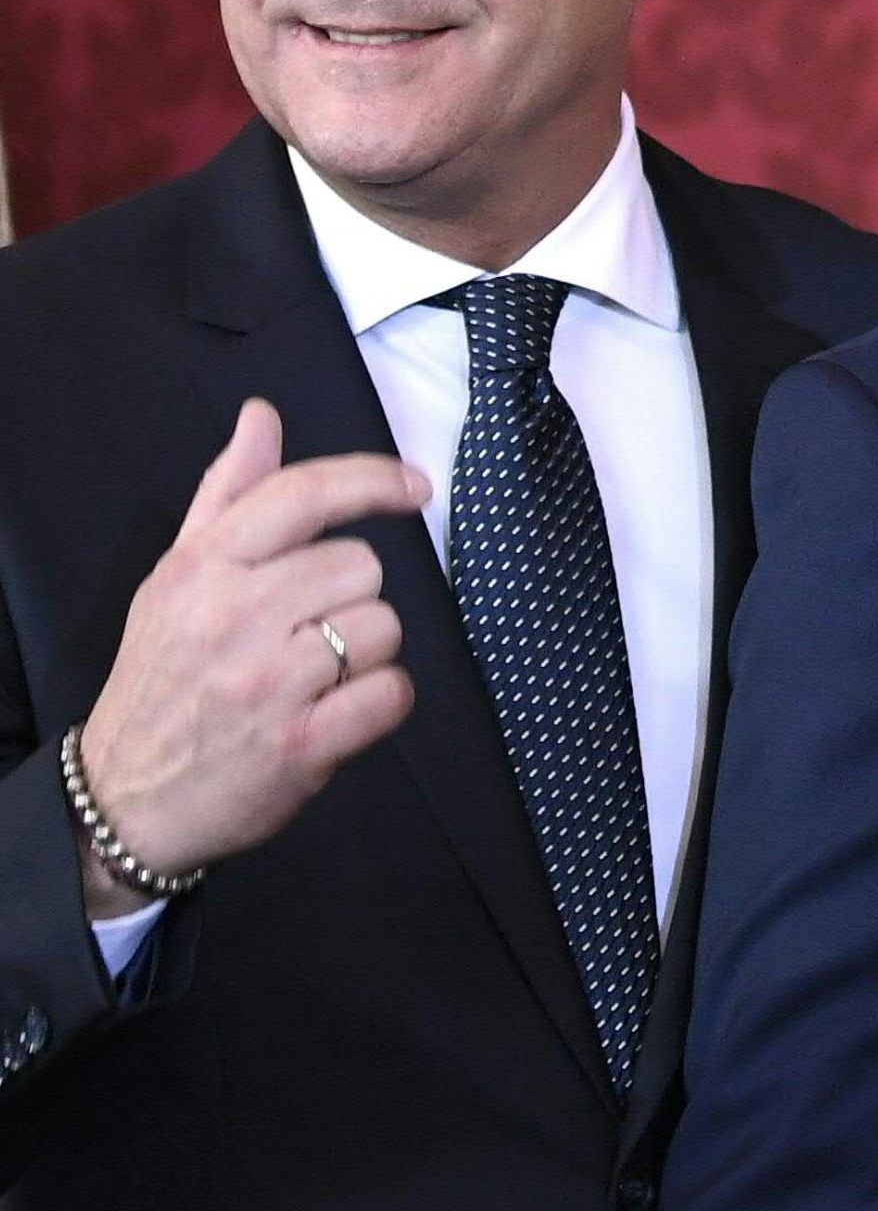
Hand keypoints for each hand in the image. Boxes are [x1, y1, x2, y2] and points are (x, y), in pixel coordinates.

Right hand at [74, 401, 426, 910]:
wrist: (128, 794)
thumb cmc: (164, 676)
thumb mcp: (176, 578)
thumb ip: (227, 495)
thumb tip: (262, 417)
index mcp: (203, 567)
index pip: (304, 495)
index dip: (372, 480)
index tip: (415, 486)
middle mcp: (234, 616)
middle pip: (360, 567)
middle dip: (349, 597)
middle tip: (302, 632)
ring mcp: (269, 681)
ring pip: (384, 627)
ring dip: (366, 651)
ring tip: (313, 675)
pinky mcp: (303, 742)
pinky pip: (393, 693)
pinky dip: (382, 702)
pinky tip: (339, 710)